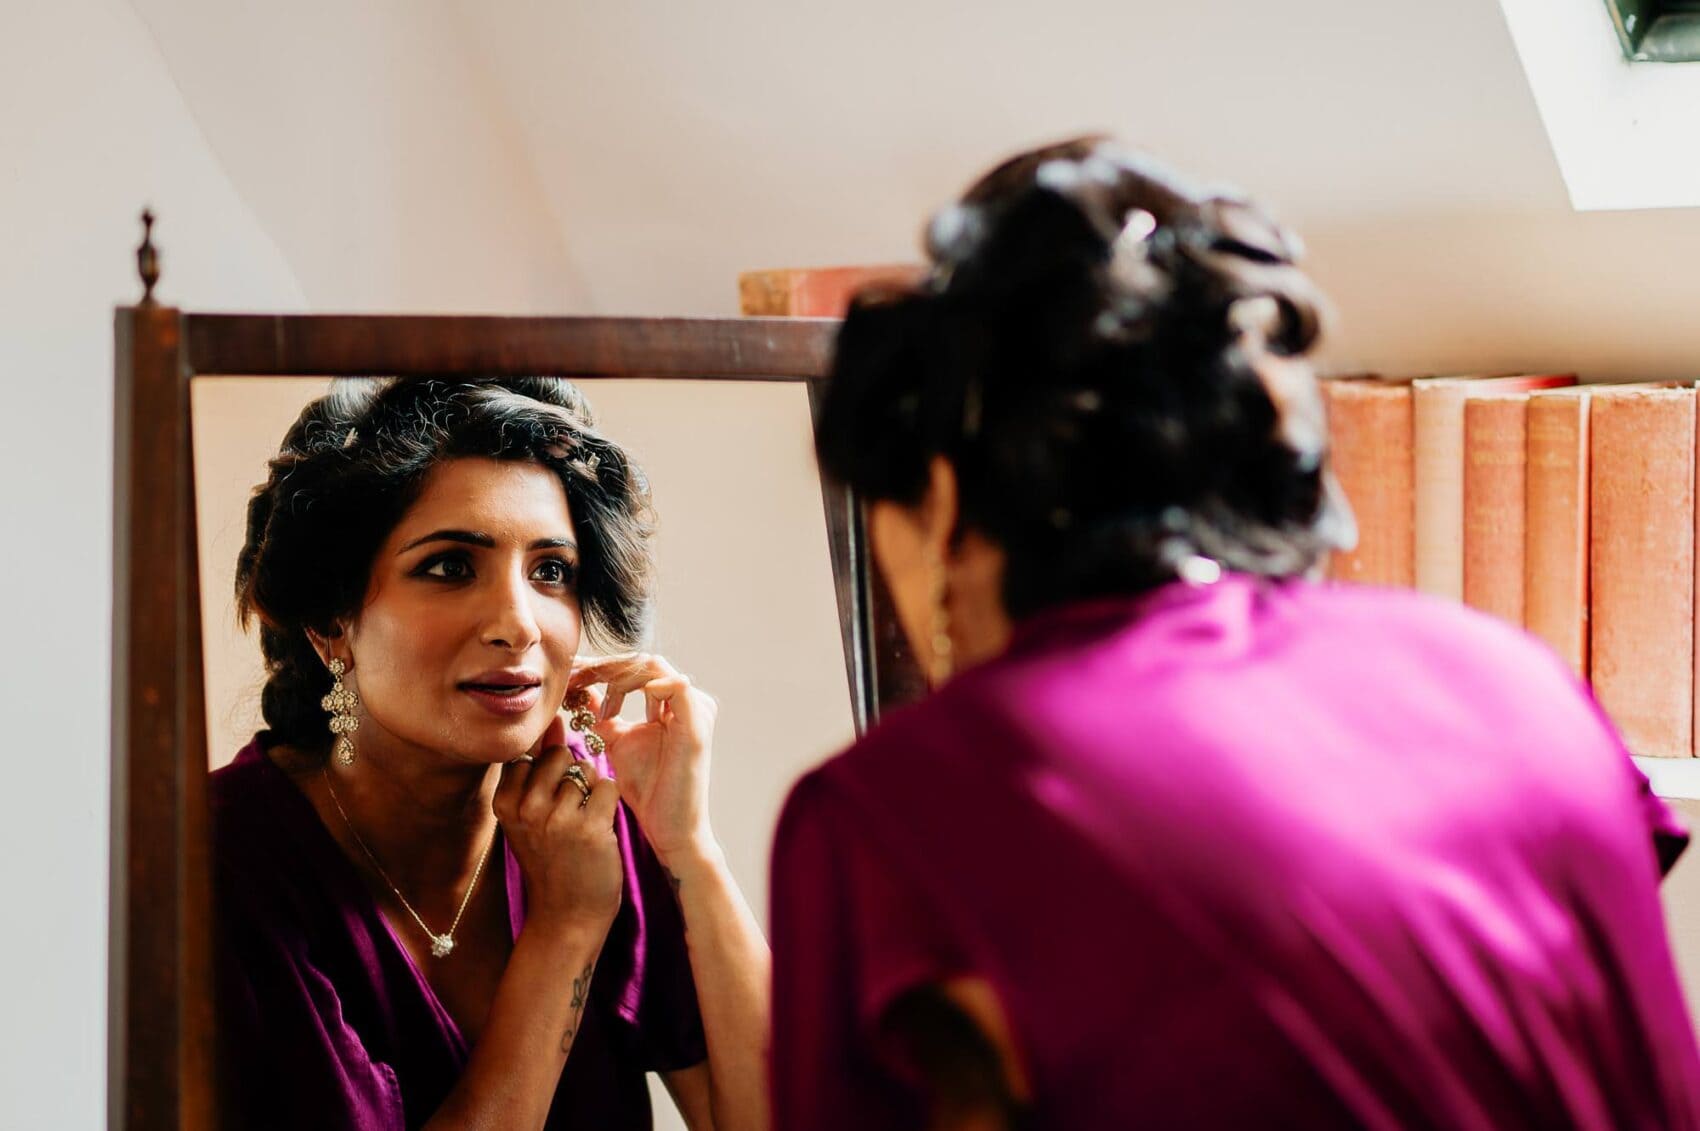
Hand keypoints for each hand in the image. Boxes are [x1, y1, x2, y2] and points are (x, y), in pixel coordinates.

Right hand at [492, 716, 623, 939]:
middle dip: (571, 773)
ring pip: (585, 770)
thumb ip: (536, 775)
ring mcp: (557, 818)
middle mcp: (526, 808)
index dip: (547, 764)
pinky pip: (607, 787)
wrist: (566, 916)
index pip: (530, 752)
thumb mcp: (528, 820)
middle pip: (558, 754)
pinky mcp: (589, 828)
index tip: (550, 790)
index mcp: (505, 803)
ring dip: (591, 791)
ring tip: (583, 824)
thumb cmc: (551, 863)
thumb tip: (553, 723)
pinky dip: (609, 803)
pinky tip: (599, 828)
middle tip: (570, 809)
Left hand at [567, 653, 717, 863]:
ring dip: (613, 676)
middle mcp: (687, 700)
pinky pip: (675, 686)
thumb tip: (580, 690)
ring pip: (652, 667)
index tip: (566, 674)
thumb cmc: (647, 790)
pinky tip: (611, 708)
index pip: (634, 668)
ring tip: (585, 693)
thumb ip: (604, 714)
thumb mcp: (616, 742)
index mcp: (672, 702)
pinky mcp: (697, 724)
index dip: (599, 666)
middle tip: (569, 678)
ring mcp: (696, 709)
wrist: (669, 828)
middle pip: (641, 661)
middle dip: (601, 666)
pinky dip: (643, 687)